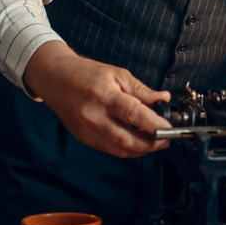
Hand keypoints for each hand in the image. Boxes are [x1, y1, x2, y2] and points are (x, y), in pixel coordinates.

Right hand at [22, 42, 170, 157]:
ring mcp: (87, 130)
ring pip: (119, 150)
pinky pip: (110, 149)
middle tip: (166, 140)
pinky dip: (126, 148)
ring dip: (141, 150)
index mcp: (103, 96)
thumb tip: (162, 100)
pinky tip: (137, 141)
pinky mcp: (84, 138)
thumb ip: (141, 90)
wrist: (55, 79)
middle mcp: (93, 116)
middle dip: (151, 144)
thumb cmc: (86, 74)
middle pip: (126, 140)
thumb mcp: (117, 74)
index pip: (133, 115)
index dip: (154, 124)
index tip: (169, 128)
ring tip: (155, 142)